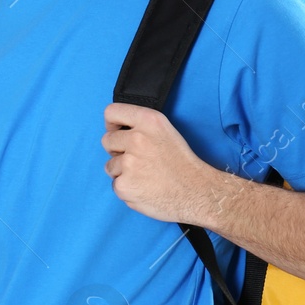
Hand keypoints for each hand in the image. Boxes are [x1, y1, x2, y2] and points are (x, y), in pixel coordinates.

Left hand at [100, 102, 217, 224]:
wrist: (197, 192)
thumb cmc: (183, 164)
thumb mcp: (167, 131)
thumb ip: (141, 127)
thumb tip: (117, 131)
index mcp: (148, 121)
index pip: (111, 112)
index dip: (111, 124)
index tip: (116, 132)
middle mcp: (137, 138)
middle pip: (107, 140)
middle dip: (117, 151)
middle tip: (137, 160)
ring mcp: (128, 163)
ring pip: (110, 165)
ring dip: (122, 172)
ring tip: (145, 176)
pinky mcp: (124, 184)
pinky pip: (115, 184)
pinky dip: (127, 188)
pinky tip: (144, 188)